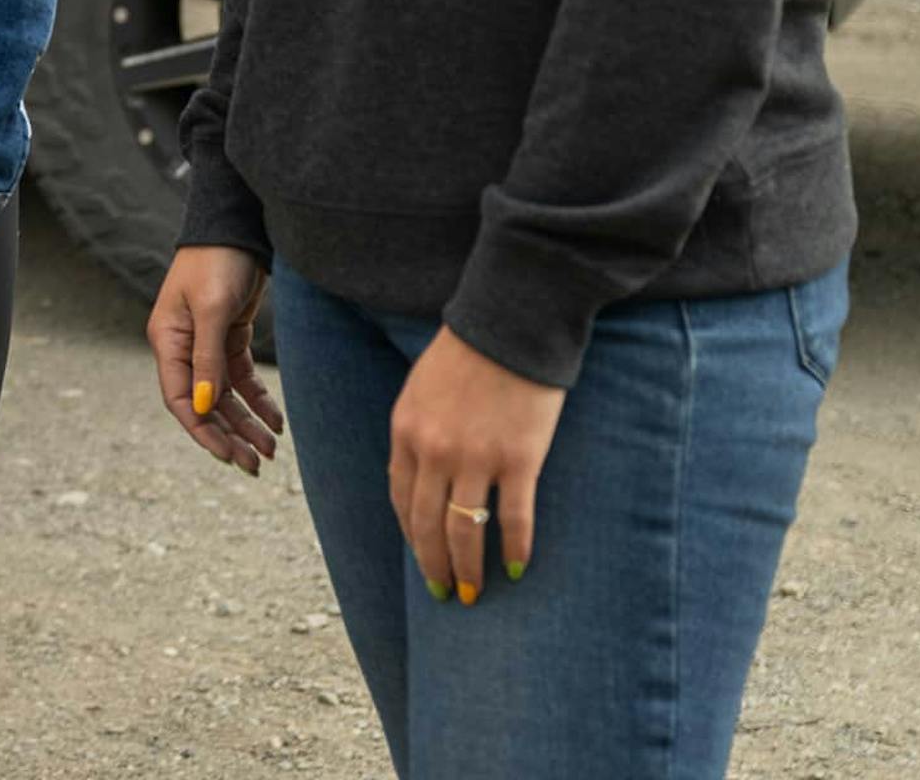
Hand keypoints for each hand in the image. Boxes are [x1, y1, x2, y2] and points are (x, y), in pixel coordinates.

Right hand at [148, 246, 284, 472]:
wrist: (237, 227)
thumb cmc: (217, 261)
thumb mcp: (212, 309)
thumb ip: (208, 359)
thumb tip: (206, 407)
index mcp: (168, 341)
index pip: (180, 399)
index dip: (203, 432)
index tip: (228, 456)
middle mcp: (184, 347)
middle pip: (205, 404)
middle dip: (229, 436)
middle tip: (255, 465)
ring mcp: (206, 343)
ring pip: (226, 396)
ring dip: (246, 423)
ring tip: (271, 451)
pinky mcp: (229, 336)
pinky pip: (242, 379)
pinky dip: (258, 401)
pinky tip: (276, 421)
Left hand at [388, 325, 564, 604]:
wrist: (510, 325)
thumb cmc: (466, 355)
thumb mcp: (420, 391)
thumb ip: (417, 434)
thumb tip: (422, 481)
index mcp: (405, 432)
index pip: (400, 499)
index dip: (410, 536)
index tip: (421, 559)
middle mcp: (434, 451)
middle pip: (426, 525)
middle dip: (433, 566)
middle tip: (445, 594)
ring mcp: (476, 458)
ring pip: (464, 531)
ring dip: (467, 569)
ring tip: (473, 594)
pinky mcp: (519, 459)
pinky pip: (514, 518)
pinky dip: (515, 549)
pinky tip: (517, 569)